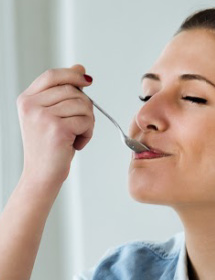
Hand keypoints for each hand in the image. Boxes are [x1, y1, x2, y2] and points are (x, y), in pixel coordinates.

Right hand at [17, 65, 94, 191]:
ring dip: (87, 122)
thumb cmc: (48, 149)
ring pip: (82, 105)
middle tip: (81, 124)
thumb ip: (62, 93)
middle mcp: (32, 105)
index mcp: (26, 100)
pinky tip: (77, 144)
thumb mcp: (51, 117)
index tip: (87, 80)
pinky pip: (86, 121)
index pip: (52, 76)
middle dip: (84, 106)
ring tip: (77, 136)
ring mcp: (43, 117)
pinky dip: (88, 133)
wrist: (41, 176)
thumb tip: (80, 69)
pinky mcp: (57, 129)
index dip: (71, 75)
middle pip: (71, 90)